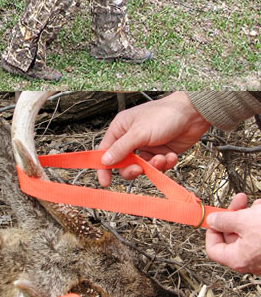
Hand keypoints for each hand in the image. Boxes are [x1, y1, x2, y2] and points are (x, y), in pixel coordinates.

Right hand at [96, 92, 210, 186]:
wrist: (192, 114)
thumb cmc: (164, 115)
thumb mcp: (139, 133)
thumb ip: (121, 148)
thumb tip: (105, 161)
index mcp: (121, 129)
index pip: (106, 150)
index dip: (104, 166)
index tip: (105, 182)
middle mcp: (131, 138)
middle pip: (124, 163)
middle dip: (133, 168)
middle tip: (140, 169)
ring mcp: (146, 146)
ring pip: (142, 167)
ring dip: (153, 165)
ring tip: (162, 157)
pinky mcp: (160, 152)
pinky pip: (157, 166)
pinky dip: (165, 163)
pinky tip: (171, 155)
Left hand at [206, 194, 260, 274]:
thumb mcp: (244, 221)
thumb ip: (225, 220)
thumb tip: (213, 220)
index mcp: (238, 259)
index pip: (214, 249)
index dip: (212, 231)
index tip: (216, 217)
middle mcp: (252, 261)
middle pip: (233, 237)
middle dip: (237, 216)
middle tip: (240, 201)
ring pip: (251, 232)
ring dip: (252, 215)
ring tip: (259, 205)